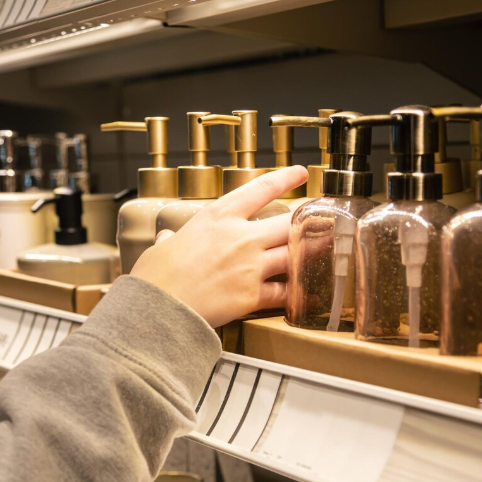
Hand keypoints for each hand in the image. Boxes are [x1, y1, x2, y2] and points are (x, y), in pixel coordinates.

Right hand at [131, 165, 307, 327]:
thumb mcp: (162, 246)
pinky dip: (299, 292)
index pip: (261, 188)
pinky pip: (285, 292)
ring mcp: (250, 266)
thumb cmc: (156, 276)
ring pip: (294, 254)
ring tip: (325, 250)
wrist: (158, 307)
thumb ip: (171, 239)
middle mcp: (240, 237)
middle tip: (322, 218)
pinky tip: (307, 291)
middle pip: (288, 222)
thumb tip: (167, 239)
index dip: (286, 178)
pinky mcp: (253, 295)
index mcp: (218, 217)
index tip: (301, 174)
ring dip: (311, 252)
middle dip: (308, 219)